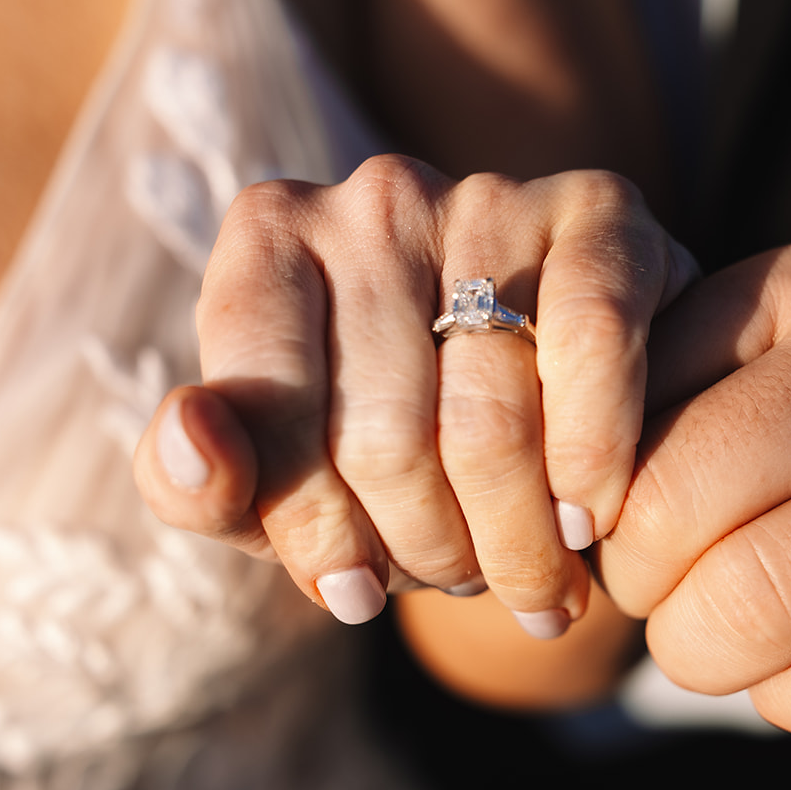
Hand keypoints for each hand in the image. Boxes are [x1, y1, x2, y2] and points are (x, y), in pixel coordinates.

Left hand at [134, 155, 694, 635]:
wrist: (545, 402)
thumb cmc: (388, 452)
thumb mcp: (274, 489)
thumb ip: (197, 483)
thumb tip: (190, 432)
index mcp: (267, 239)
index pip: (265, 409)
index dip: (312, 524)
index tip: (349, 593)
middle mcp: (374, 196)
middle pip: (385, 437)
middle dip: (422, 548)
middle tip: (454, 583)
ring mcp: (491, 196)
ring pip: (490, 419)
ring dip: (513, 540)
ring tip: (524, 579)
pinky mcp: (599, 211)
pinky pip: (589, 352)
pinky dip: (589, 465)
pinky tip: (584, 517)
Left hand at [591, 240, 790, 734]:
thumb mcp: (773, 350)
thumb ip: (657, 386)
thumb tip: (527, 486)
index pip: (623, 398)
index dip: (582, 489)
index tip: (599, 522)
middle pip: (678, 504)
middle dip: (632, 579)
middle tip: (652, 588)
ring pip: (755, 600)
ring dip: (700, 650)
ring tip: (713, 633)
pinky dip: (790, 698)